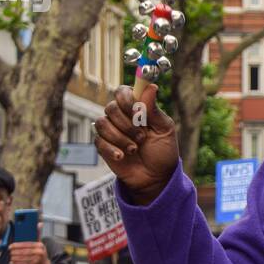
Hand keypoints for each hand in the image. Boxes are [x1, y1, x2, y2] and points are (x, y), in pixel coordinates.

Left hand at [9, 241, 50, 263]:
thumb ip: (33, 239)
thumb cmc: (38, 254)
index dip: (17, 245)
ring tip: (11, 257)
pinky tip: (11, 263)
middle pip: (25, 251)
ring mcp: (38, 259)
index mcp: (40, 245)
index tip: (10, 246)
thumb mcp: (38, 246)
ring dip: (15, 258)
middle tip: (10, 252)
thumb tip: (31, 232)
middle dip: (15, 252)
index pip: (26, 244)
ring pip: (23, 258)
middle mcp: (40, 251)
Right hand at [94, 83, 179, 203]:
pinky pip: (99, 141)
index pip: (122, 92)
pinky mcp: (103, 146)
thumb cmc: (162, 150)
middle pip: (111, 107)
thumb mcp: (164, 129)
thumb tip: (151, 87)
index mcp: (136, 107)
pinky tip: (123, 156)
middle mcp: (121, 116)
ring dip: (120, 137)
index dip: (126, 99)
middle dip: (127, 124)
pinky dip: (112, 149)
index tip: (138, 111)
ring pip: (102, 123)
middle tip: (142, 137)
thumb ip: (154, 110)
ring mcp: (110, 130)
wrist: (155, 176)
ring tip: (135, 149)